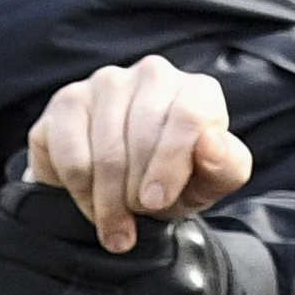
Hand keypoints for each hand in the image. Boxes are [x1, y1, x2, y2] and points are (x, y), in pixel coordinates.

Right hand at [21, 56, 250, 249]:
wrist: (126, 185)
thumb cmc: (176, 179)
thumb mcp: (210, 183)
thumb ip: (226, 165)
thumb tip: (210, 142)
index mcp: (197, 91)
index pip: (187, 117)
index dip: (169, 166)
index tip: (156, 203)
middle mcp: (153, 75)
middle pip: (142, 137)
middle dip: (136, 191)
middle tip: (136, 216)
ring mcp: (106, 83)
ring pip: (105, 150)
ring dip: (108, 199)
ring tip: (115, 219)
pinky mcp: (67, 101)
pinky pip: (69, 153)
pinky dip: (79, 188)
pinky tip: (90, 199)